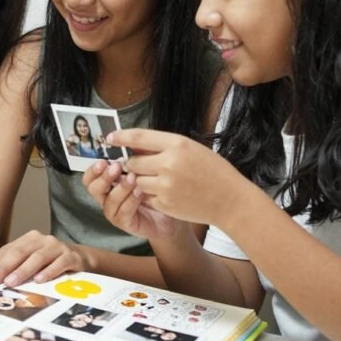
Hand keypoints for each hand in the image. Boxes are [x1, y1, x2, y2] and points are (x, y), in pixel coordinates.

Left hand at [0, 230, 92, 286]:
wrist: (82, 258)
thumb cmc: (52, 263)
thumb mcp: (33, 262)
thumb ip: (15, 267)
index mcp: (29, 239)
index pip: (8, 250)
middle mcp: (42, 240)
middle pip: (20, 252)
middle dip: (5, 267)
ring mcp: (57, 247)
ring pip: (38, 257)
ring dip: (23, 270)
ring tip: (11, 282)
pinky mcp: (71, 256)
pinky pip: (59, 263)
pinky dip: (49, 271)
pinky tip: (39, 280)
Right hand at [83, 160, 181, 239]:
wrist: (171, 211)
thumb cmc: (156, 188)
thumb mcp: (144, 169)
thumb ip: (134, 158)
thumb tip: (127, 142)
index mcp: (107, 182)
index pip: (90, 176)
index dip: (93, 169)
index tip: (103, 160)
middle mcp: (107, 197)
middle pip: (92, 188)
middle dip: (103, 177)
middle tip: (115, 167)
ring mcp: (115, 211)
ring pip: (109, 200)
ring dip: (120, 187)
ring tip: (133, 178)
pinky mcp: (125, 223)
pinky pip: (123, 212)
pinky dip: (131, 201)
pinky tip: (140, 192)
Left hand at [106, 129, 247, 225]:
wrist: (230, 200)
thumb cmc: (213, 170)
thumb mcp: (191, 149)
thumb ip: (164, 146)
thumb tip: (135, 145)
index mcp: (177, 144)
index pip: (138, 137)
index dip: (121, 137)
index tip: (110, 138)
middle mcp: (168, 163)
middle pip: (132, 161)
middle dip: (130, 163)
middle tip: (134, 164)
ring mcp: (165, 185)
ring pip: (135, 180)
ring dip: (138, 180)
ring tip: (154, 179)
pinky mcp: (164, 204)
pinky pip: (145, 196)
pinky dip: (149, 194)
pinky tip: (164, 192)